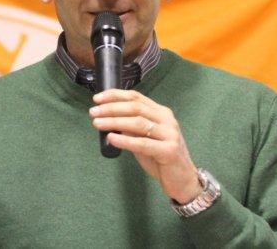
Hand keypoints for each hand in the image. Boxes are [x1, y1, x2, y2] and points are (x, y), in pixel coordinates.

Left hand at [90, 89, 202, 203]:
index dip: (115, 95)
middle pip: (135, 108)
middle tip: (94, 112)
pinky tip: (111, 138)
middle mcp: (167, 120)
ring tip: (98, 123)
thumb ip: (131, 129)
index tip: (97, 98)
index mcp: (161, 113)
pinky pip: (143, 143)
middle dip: (111, 108)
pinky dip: (125, 140)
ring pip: (138, 123)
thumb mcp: (144, 139)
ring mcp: (170, 134)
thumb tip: (109, 119)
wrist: (183, 180)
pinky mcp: (169, 150)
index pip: (136, 97)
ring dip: (115, 121)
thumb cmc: (161, 159)